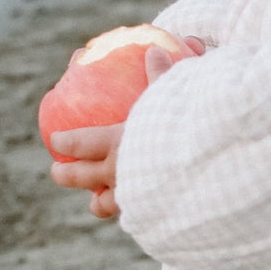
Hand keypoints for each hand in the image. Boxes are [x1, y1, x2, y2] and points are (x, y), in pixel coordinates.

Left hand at [48, 37, 203, 219]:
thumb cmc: (190, 130)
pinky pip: (137, 218)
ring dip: (98, 202)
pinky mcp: (155, 217)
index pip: (80, 143)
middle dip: (66, 175)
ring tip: (96, 200)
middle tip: (57, 171)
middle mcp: (120, 174)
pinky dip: (133, 214)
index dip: (64, 142)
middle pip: (82, 178)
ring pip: (106, 206)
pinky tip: (140, 213)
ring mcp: (135, 200)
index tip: (55, 140)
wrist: (215, 173)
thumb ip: (164, 77)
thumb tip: (155, 52)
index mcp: (118, 143)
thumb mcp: (177, 96)